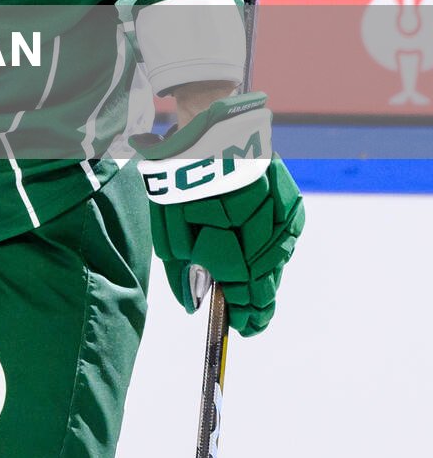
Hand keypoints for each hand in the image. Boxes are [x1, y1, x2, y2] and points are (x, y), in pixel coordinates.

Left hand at [133, 92, 304, 336]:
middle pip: (263, 276)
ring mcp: (278, 211)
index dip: (242, 309)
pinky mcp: (289, 198)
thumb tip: (194, 305)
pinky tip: (267, 265)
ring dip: (267, 279)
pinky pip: (286, 237)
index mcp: (222, 230)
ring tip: (258, 301)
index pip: (240, 283)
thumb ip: (182, 267)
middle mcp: (257, 224)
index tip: (241, 327)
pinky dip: (276, 253)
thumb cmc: (179, 178)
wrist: (207, 129)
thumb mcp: (168, 225)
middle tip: (251, 322)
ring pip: (278, 259)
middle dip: (257, 302)